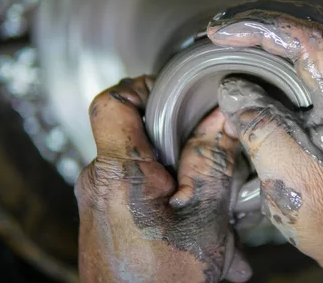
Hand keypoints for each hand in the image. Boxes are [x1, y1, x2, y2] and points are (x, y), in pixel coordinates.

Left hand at [75, 76, 251, 282]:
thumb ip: (214, 161)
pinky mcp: (109, 219)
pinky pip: (144, 195)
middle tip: (215, 166)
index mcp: (117, 173)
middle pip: (138, 134)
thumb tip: (223, 118)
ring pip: (148, 168)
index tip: (176, 95)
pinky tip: (206, 236)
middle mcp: (99, 183)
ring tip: (218, 217)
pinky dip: (175, 205)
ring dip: (187, 185)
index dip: (144, 87)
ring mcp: (101, 203)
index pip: (112, 100)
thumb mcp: (205, 218)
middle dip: (184, 147)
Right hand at [207, 0, 322, 281]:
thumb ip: (264, 134)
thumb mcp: (297, 186)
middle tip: (219, 29)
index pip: (314, 42)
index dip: (265, 29)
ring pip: (309, 42)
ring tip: (228, 34)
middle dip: (263, 21)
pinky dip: (273, 53)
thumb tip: (232, 89)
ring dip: (268, 33)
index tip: (223, 34)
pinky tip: (250, 55)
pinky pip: (304, 64)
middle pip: (313, 30)